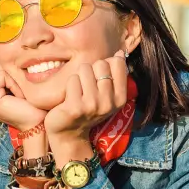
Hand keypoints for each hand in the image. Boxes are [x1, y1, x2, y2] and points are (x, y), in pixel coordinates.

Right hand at [0, 62, 46, 130]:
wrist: (37, 125)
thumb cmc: (32, 106)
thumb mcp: (16, 85)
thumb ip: (6, 71)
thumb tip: (4, 47)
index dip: (10, 74)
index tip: (19, 92)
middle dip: (10, 76)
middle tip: (21, 94)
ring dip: (13, 79)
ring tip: (20, 95)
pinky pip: (1, 76)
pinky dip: (13, 83)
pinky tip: (19, 96)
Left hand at [44, 50, 128, 164]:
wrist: (69, 135)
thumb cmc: (87, 110)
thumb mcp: (107, 96)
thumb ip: (115, 75)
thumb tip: (120, 54)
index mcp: (120, 98)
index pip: (118, 63)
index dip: (106, 64)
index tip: (100, 77)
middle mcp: (109, 102)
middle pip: (101, 64)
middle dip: (91, 70)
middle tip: (86, 86)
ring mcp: (92, 105)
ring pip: (85, 69)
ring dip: (78, 77)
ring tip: (78, 92)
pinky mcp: (76, 107)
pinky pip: (72, 80)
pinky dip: (68, 86)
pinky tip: (69, 98)